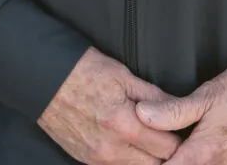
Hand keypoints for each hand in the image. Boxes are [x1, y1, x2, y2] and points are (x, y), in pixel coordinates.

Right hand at [38, 47, 182, 163]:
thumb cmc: (84, 70)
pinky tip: (129, 143)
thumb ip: (152, 96)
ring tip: (150, 138)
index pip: (167, 147)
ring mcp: (97, 158)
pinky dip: (127, 158)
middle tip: (170, 135)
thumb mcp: (122, 75)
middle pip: (154, 164)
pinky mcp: (86, 161)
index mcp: (124, 124)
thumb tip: (178, 108)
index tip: (182, 129)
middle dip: (165, 152)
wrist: (44, 79)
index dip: (179, 138)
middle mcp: (111, 149)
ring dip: (146, 157)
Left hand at [135, 62, 226, 164]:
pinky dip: (204, 163)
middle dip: (169, 164)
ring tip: (178, 149)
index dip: (152, 164)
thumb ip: (172, 111)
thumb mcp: (205, 96)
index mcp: (204, 155)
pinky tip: (200, 149)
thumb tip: (142, 114)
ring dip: (187, 163)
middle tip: (158, 150)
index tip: (143, 154)